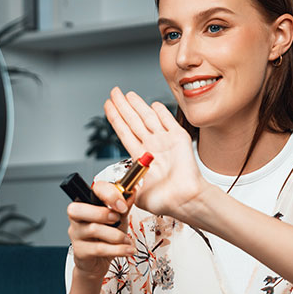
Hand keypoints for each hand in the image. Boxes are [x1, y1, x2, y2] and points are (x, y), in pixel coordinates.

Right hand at [66, 181, 134, 281]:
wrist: (98, 263)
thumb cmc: (106, 238)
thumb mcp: (118, 220)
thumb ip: (124, 206)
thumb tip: (132, 192)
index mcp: (88, 203)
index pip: (94, 189)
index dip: (109, 194)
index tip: (123, 205)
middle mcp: (77, 217)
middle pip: (78, 209)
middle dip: (101, 213)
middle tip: (116, 220)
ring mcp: (76, 234)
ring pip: (93, 229)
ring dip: (116, 235)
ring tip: (126, 240)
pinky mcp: (80, 251)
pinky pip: (99, 248)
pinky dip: (117, 249)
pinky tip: (127, 250)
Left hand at [103, 86, 208, 219]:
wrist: (185, 200)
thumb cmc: (165, 201)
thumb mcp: (136, 195)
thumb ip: (124, 188)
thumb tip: (111, 188)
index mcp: (141, 157)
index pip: (124, 132)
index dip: (115, 118)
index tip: (107, 106)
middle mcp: (152, 146)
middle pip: (133, 121)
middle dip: (123, 106)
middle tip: (114, 92)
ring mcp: (165, 141)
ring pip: (147, 118)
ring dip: (138, 105)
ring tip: (128, 94)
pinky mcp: (179, 138)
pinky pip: (168, 121)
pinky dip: (160, 111)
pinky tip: (153, 104)